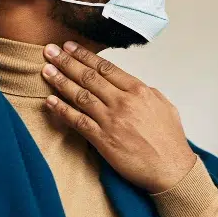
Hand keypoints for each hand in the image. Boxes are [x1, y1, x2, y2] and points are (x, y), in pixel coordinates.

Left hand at [42, 42, 197, 193]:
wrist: (171, 169)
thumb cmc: (170, 141)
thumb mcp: (165, 107)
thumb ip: (147, 93)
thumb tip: (134, 86)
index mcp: (139, 91)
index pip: (106, 68)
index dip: (85, 56)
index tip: (70, 47)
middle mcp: (123, 102)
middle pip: (89, 77)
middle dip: (67, 62)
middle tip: (50, 51)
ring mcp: (112, 120)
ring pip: (80, 95)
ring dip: (60, 81)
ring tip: (46, 70)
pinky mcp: (103, 140)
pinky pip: (78, 121)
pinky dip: (62, 110)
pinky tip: (50, 101)